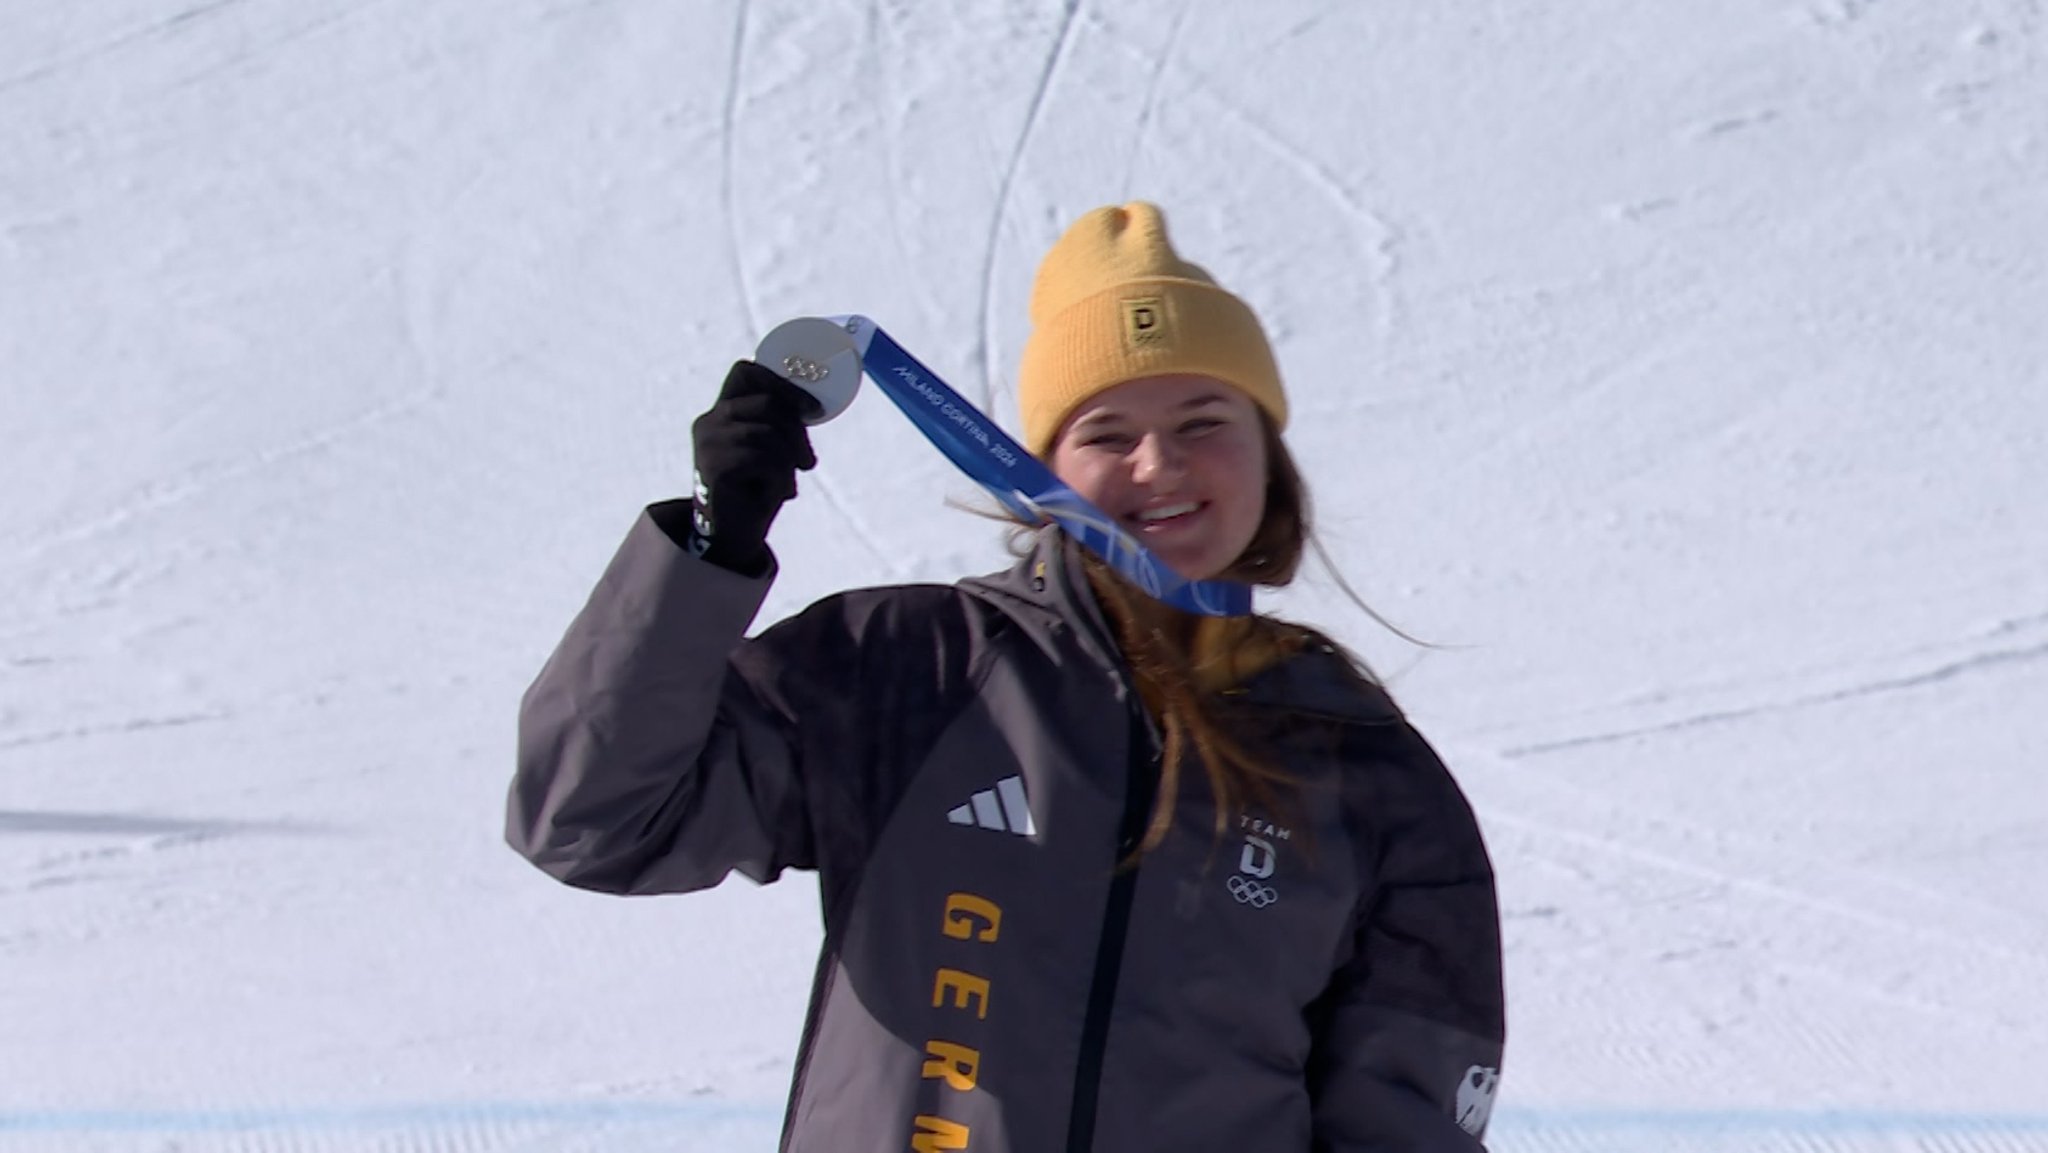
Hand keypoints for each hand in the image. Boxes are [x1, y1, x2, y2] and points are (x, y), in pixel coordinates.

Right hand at [686, 361, 819, 574]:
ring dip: (788, 463)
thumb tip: (808, 403)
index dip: (782, 383)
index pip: (746, 373)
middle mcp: (709, 422)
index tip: (811, 408)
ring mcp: (708, 443)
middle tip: (807, 462)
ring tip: (785, 484)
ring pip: (770, 434)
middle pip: (769, 405)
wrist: (735, 537)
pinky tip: (775, 494)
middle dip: (797, 433)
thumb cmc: (756, 490)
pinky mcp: (715, 466)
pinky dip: (780, 479)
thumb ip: (778, 423)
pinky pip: (766, 459)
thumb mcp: (769, 449)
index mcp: (721, 412)